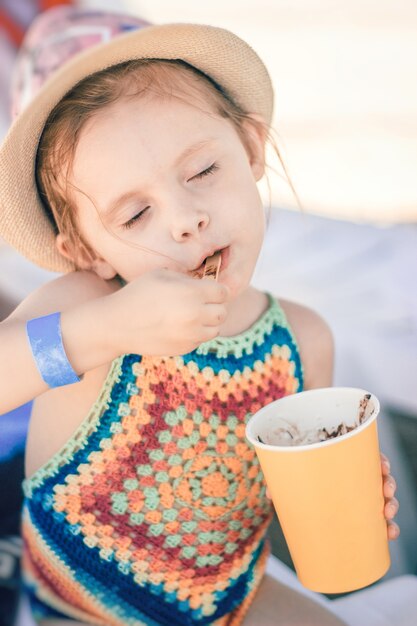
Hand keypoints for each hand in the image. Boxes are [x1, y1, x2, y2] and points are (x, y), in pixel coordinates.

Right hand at [105, 269, 229, 356]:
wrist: (118, 325)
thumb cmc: (138, 294)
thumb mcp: (162, 274)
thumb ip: (187, 279)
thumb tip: (204, 283)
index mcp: (192, 293)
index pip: (223, 292)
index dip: (217, 290)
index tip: (209, 290)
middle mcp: (196, 315)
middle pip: (222, 312)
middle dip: (215, 306)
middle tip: (201, 303)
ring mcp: (191, 335)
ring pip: (215, 329)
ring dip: (207, 322)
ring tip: (191, 316)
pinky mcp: (185, 348)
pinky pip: (200, 340)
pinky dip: (195, 334)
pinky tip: (179, 327)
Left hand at [265, 452, 400, 541]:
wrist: (295, 493)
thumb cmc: (294, 477)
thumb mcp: (288, 477)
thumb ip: (281, 482)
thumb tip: (270, 493)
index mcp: (342, 459)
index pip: (367, 455)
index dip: (380, 460)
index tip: (383, 467)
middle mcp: (354, 475)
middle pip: (380, 476)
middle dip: (388, 484)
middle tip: (386, 494)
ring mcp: (358, 494)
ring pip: (384, 497)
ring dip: (391, 506)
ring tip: (388, 516)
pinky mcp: (358, 512)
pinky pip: (379, 519)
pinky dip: (387, 526)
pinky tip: (389, 535)